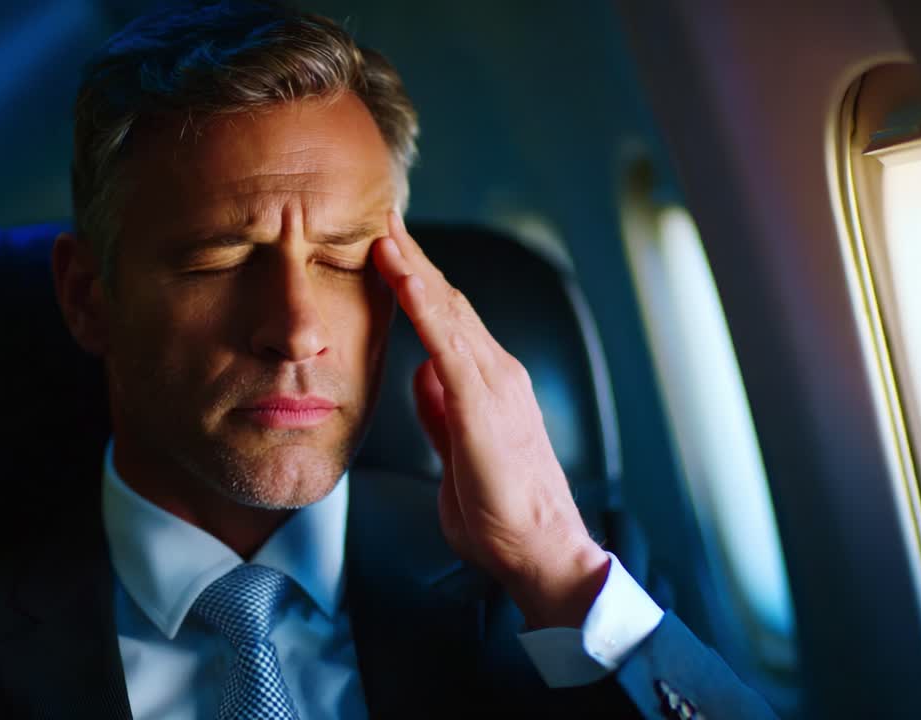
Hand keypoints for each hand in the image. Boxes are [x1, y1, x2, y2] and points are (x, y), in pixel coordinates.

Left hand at [371, 211, 609, 628]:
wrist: (541, 551)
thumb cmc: (501, 513)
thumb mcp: (457, 453)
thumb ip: (441, 412)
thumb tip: (420, 375)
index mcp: (487, 384)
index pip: (445, 318)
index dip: (416, 279)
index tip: (386, 244)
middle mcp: (496, 372)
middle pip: (446, 300)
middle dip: (411, 255)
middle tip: (380, 211)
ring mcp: (494, 383)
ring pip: (447, 309)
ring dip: (413, 265)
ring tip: (382, 226)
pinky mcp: (484, 404)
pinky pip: (448, 343)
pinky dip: (423, 305)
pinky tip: (402, 276)